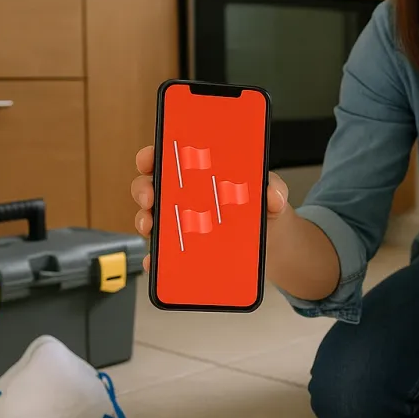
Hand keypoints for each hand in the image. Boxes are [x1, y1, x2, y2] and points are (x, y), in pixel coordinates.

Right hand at [131, 145, 289, 271]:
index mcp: (200, 172)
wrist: (271, 243)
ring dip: (145, 221)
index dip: (152, 155)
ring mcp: (180, 222)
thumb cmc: (263, 208)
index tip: (150, 159)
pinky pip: (162, 253)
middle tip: (151, 197)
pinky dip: (155, 258)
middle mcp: (183, 195)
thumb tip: (272, 194)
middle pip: (151, 186)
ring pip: (151, 217)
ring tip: (152, 228)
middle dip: (144, 189)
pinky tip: (156, 262)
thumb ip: (274, 189)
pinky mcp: (182, 248)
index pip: (169, 156)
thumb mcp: (271, 194)